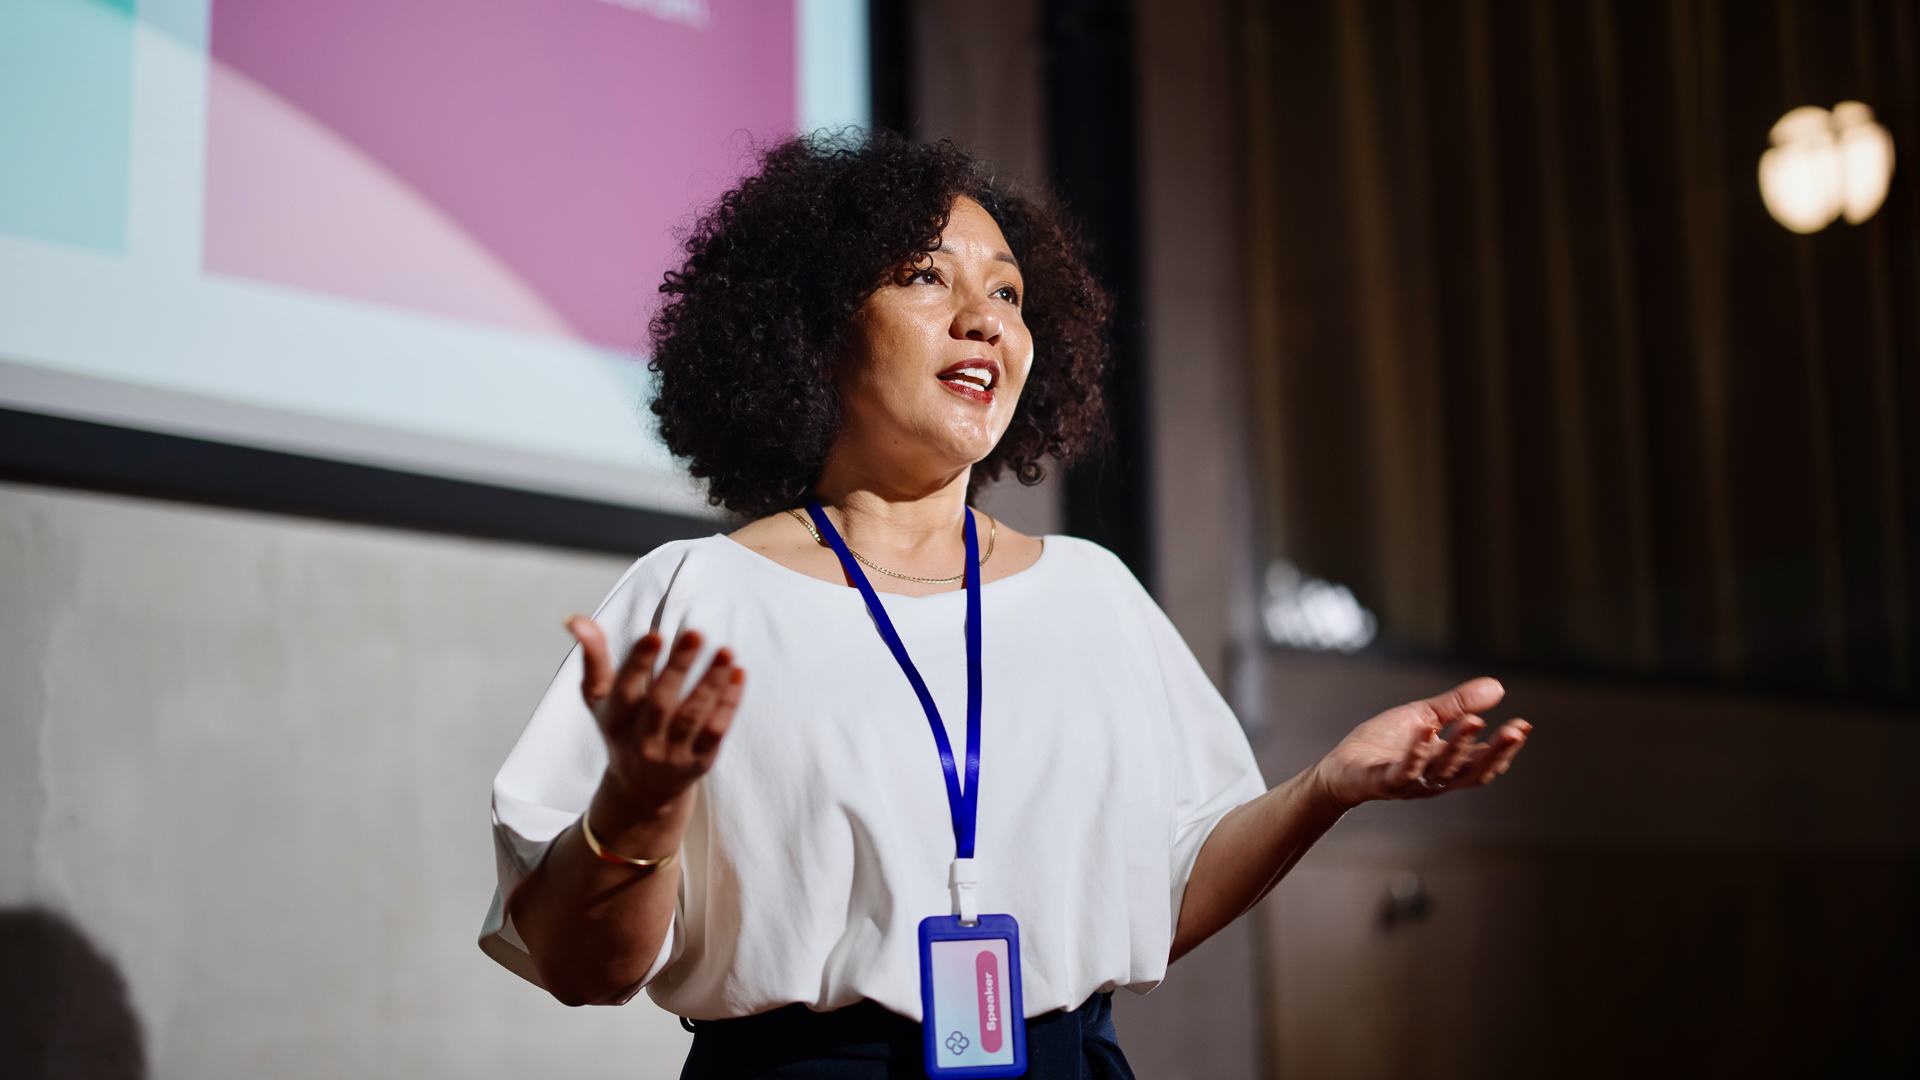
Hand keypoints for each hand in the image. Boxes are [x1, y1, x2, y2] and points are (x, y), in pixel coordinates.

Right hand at [567, 617, 744, 818]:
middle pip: (662, 703)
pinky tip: (738, 673)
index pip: (625, 690)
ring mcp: (673, 753)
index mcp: (615, 720)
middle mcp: (642, 740)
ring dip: (711, 683)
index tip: (654, 636)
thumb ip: (593, 657)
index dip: (639, 664)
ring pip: (694, 717)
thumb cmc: (622, 728)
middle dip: (678, 667)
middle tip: (696, 633)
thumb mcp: (600, 698)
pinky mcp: (701, 760)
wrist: (642, 788)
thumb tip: (575, 618)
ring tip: (726, 651)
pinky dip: (729, 703)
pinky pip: (716, 730)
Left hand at [1310, 677, 1529, 810]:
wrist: (1341, 766)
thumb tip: (1498, 687)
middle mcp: (1435, 779)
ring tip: (1474, 721)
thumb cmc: (1384, 743)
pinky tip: (1426, 730)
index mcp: (1448, 765)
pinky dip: (1417, 752)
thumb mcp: (1425, 716)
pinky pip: (1404, 771)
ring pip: (1443, 771)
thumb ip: (1458, 705)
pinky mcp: (1385, 783)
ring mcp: (1411, 783)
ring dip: (1460, 747)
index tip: (1523, 726)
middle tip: (1515, 731)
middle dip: (1496, 753)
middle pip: (1473, 772)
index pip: (1484, 762)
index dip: (1505, 748)